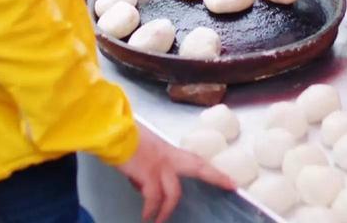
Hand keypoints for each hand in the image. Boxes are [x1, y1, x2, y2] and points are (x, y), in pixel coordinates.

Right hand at [117, 126, 235, 222]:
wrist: (115, 132)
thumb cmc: (125, 136)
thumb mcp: (143, 148)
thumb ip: (150, 163)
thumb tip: (144, 183)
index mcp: (168, 150)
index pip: (195, 160)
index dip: (212, 170)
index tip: (229, 179)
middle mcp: (169, 156)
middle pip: (198, 166)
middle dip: (215, 176)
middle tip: (230, 186)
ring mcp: (160, 165)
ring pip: (174, 193)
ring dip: (167, 211)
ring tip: (159, 222)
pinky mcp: (148, 174)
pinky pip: (153, 199)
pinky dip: (150, 210)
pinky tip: (146, 217)